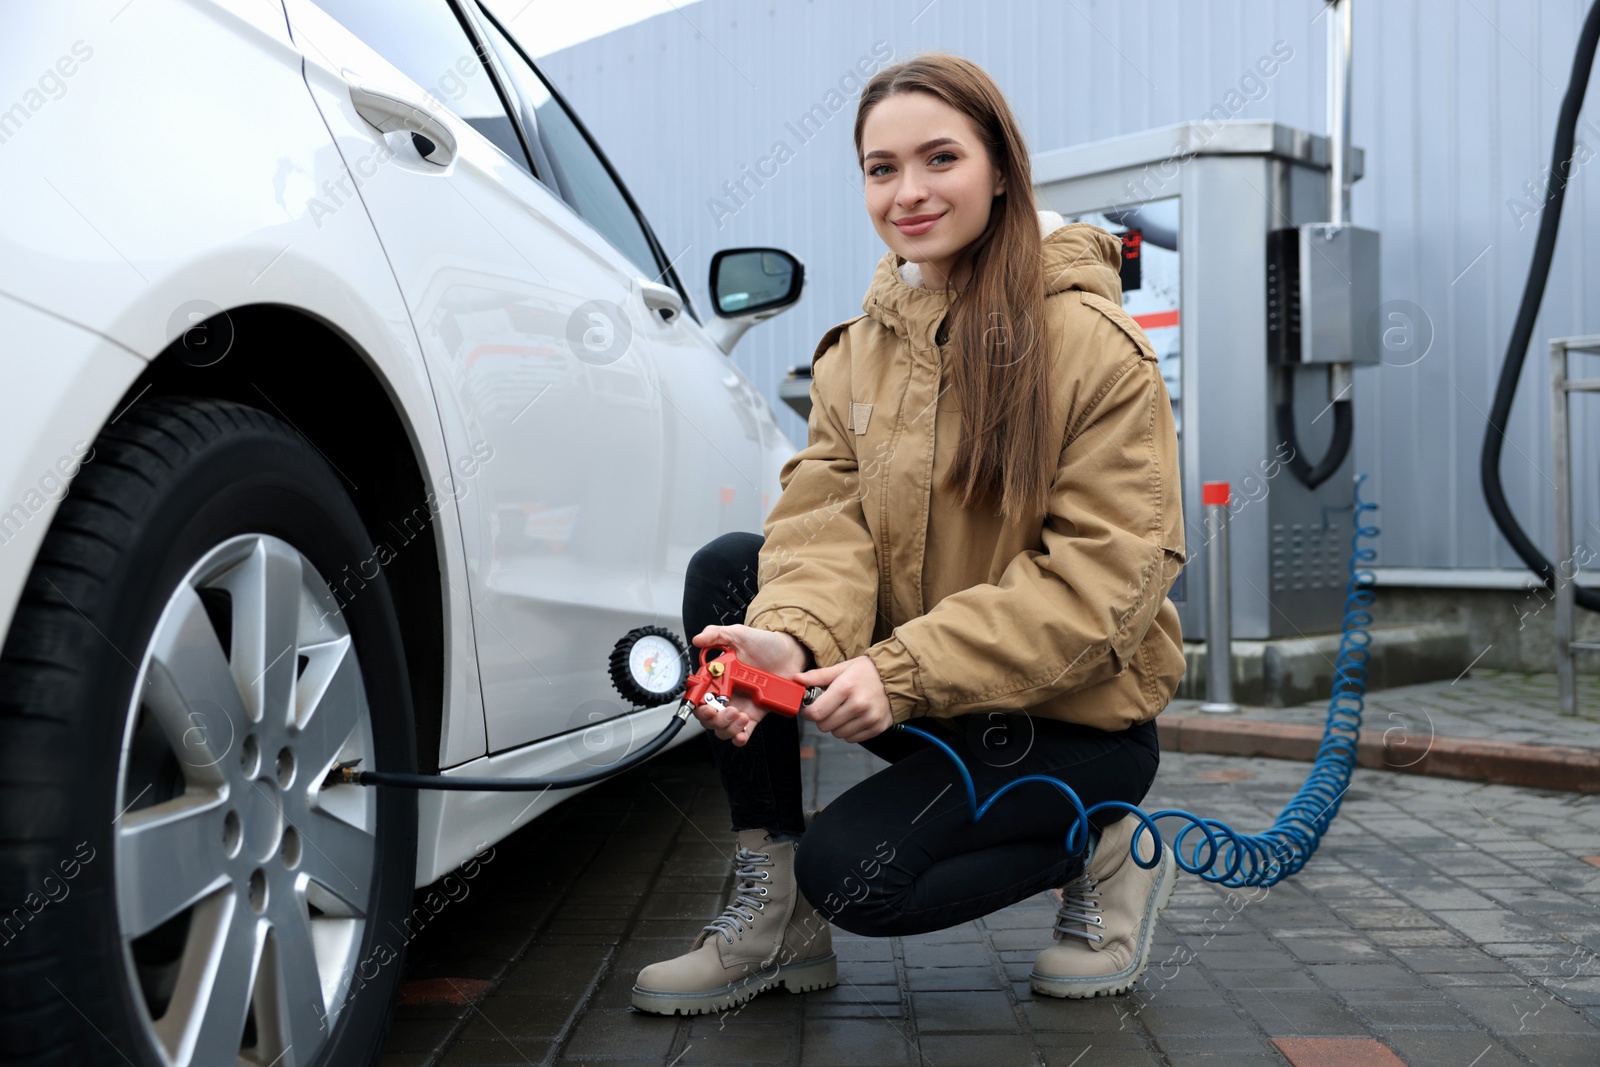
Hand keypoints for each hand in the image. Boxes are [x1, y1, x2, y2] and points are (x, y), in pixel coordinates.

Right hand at [689, 624, 807, 746]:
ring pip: (723, 728)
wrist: (790, 652)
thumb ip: (716, 634)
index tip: (704, 704)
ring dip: (727, 727)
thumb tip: (698, 639)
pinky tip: (743, 731)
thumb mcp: (739, 634)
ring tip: (740, 715)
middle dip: (713, 719)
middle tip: (725, 711)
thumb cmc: (765, 643)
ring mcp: (740, 705)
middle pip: (708, 717)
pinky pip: (744, 732)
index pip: (699, 696)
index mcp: (718, 677)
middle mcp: (726, 693)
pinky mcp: (755, 714)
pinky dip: (740, 737)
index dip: (696, 704)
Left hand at [797, 655, 892, 743]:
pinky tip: (854, 718)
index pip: (817, 712)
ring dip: (836, 725)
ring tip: (843, 711)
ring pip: (837, 734)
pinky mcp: (877, 727)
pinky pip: (852, 739)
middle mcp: (858, 704)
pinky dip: (849, 731)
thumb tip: (797, 679)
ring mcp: (869, 718)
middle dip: (822, 718)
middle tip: (829, 708)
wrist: (897, 677)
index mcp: (846, 687)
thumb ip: (818, 676)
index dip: (809, 713)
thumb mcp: (842, 668)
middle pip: (825, 726)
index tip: (810, 709)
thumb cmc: (867, 671)